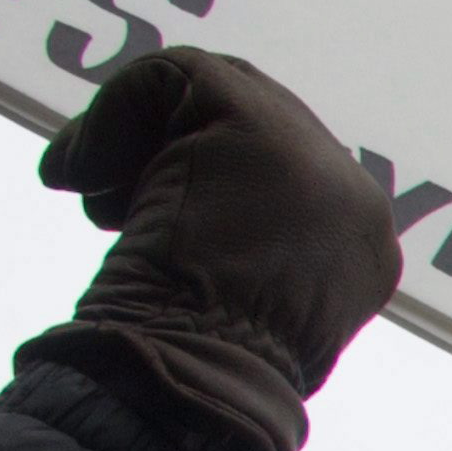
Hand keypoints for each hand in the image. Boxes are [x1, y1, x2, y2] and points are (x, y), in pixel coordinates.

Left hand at [33, 48, 399, 450]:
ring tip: (101, 198)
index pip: (282, 172)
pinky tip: (87, 177)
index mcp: (363, 251)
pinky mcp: (262, 130)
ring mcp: (320, 163)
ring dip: (138, 133)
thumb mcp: (246, 308)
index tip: (138, 214)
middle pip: (254, 120)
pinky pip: (179, 75)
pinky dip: (116, 113)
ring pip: (214, 91)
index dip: (199, 173)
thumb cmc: (205, 368)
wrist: (202, 375)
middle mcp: (359, 202)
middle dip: (169, 145)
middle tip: (108, 196)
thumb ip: (247, 249)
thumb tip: (179, 201)